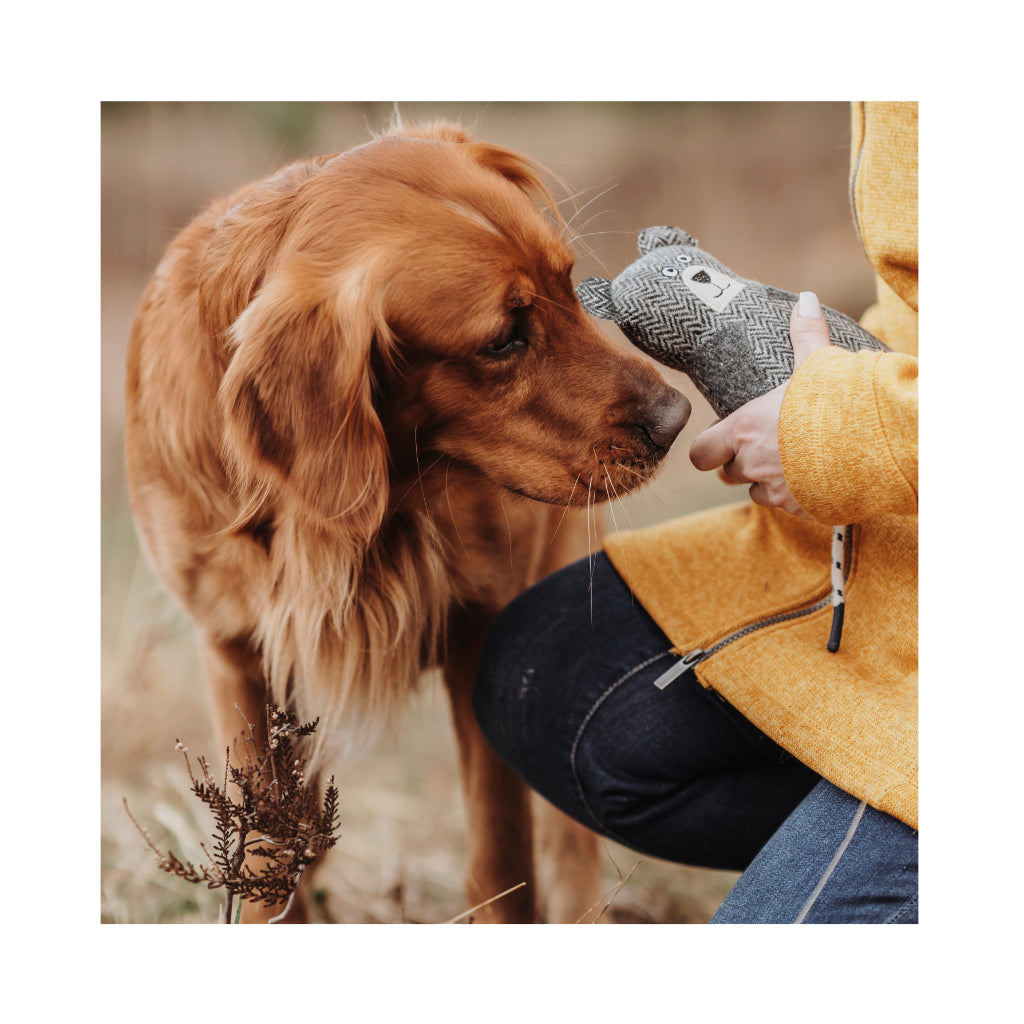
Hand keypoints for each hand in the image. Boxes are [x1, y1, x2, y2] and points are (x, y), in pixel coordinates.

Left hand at [689, 292, 830, 517]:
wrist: (879, 443)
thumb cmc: (840, 400)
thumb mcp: (819, 362)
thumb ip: (806, 333)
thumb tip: (805, 299)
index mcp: (744, 430)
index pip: (700, 453)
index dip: (709, 447)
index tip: (724, 436)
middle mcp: (753, 464)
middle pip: (727, 475)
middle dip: (740, 463)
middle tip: (763, 445)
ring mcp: (778, 491)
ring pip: (757, 493)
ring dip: (768, 481)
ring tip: (792, 461)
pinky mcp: (803, 510)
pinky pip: (790, 507)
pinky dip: (798, 496)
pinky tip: (818, 477)